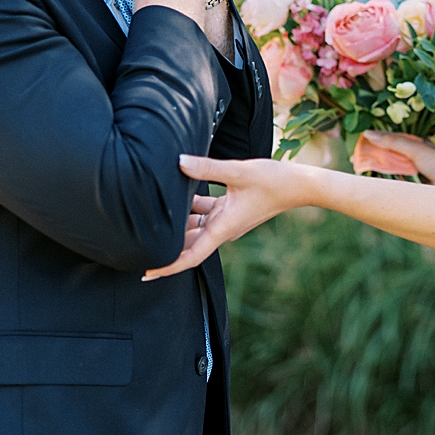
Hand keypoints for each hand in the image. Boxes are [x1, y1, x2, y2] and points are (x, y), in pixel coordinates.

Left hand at [142, 155, 312, 278]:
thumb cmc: (274, 181)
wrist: (299, 185)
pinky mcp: (230, 209)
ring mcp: (226, 220)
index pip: (190, 256)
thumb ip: (206, 168)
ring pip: (194, 227)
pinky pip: (204, 213)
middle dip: (165, 245)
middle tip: (136, 243)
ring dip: (176, 225)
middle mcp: (223, 229)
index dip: (167, 266)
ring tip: (150, 215)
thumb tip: (178, 161)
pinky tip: (176, 192)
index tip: (146, 273)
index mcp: (223, 228)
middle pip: (187, 243)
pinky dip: (190, 207)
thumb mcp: (239, 172)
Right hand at [361, 132, 434, 191]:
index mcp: (415, 146)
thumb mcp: (417, 150)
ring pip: (386, 170)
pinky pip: (390, 185)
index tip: (359, 144)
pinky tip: (369, 183)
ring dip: (374, 171)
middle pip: (386, 156)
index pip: (390, 140)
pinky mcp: (407, 189)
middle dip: (371, 157)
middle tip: (355, 160)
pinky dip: (380, 184)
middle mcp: (411, 160)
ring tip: (358, 170)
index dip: (374, 141)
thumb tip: (368, 133)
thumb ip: (393, 142)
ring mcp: (409, 175)